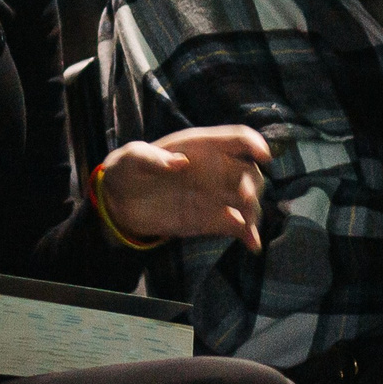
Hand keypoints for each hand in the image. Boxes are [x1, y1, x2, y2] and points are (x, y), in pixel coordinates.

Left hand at [98, 127, 272, 251]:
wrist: (119, 203)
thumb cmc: (127, 169)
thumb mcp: (131, 157)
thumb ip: (152, 157)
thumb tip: (180, 163)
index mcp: (201, 147)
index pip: (237, 139)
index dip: (254, 143)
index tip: (263, 156)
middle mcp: (215, 169)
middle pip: (248, 171)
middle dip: (252, 183)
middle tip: (243, 199)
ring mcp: (216, 195)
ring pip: (248, 198)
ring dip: (253, 209)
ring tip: (245, 224)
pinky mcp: (212, 219)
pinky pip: (238, 224)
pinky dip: (248, 234)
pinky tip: (252, 244)